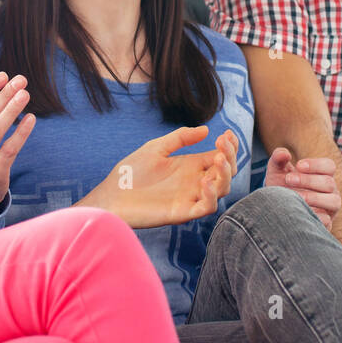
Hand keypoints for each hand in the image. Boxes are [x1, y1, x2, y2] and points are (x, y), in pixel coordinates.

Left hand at [79, 127, 236, 228]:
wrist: (112, 195)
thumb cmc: (131, 171)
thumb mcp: (156, 148)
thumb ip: (180, 138)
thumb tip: (206, 130)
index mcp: (191, 166)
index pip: (220, 156)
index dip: (229, 146)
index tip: (227, 134)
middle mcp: (195, 182)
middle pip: (225, 172)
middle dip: (230, 157)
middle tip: (222, 145)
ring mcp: (190, 198)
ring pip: (221, 190)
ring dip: (225, 175)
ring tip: (218, 159)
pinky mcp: (182, 213)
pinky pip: (206, 208)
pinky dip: (211, 196)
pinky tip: (205, 182)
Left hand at [264, 147, 339, 228]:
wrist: (277, 209)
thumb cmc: (281, 185)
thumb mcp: (276, 171)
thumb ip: (278, 158)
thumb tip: (284, 154)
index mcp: (323, 174)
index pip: (329, 166)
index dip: (316, 165)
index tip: (298, 165)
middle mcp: (331, 191)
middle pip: (329, 183)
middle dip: (308, 180)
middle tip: (288, 180)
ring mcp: (331, 208)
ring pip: (334, 201)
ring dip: (314, 198)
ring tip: (296, 197)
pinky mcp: (326, 224)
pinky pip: (327, 221)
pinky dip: (315, 216)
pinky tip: (300, 212)